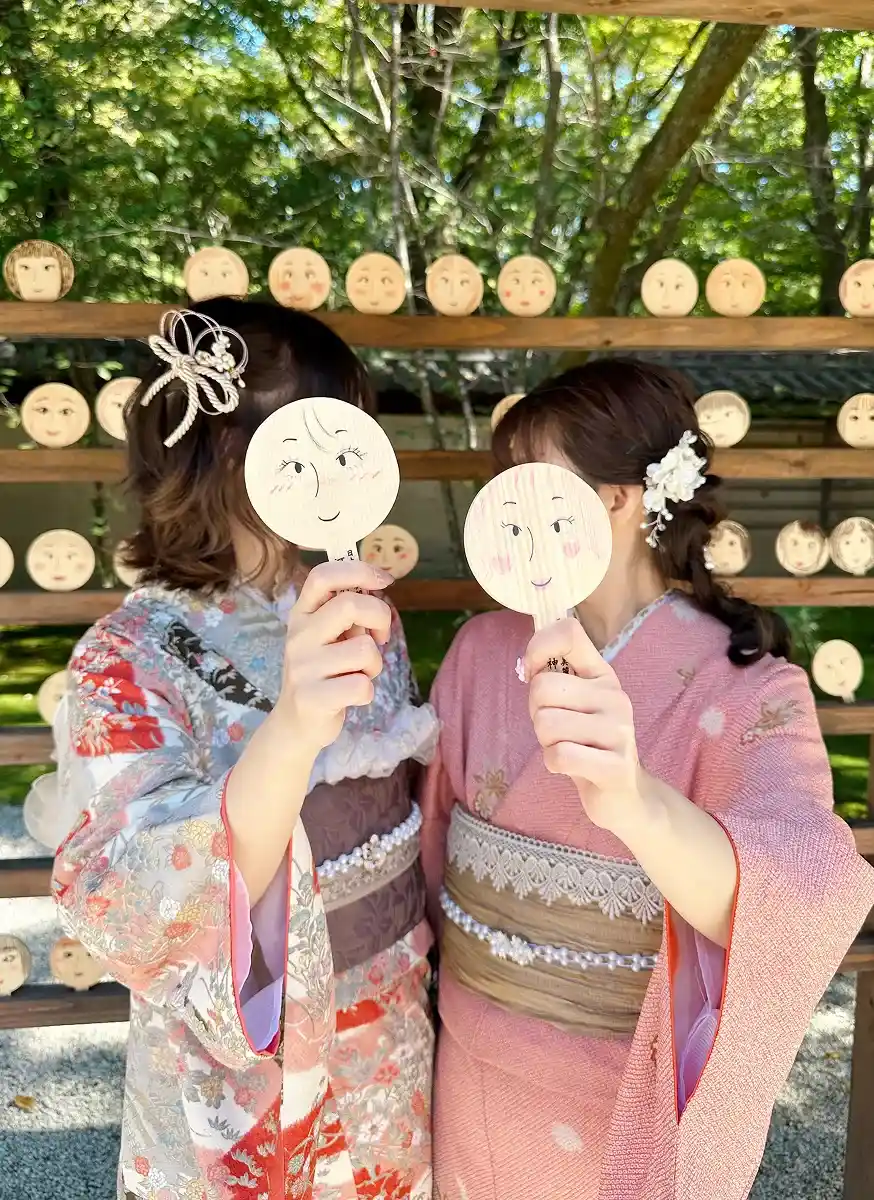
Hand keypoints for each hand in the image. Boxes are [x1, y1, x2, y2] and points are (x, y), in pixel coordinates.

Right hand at [275, 560, 393, 757]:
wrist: (296, 723)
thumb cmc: (322, 672)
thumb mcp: (326, 635)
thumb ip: (346, 611)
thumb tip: (378, 580)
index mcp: (301, 614)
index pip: (323, 576)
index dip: (358, 570)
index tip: (383, 580)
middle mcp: (298, 636)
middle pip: (350, 604)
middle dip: (380, 617)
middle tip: (379, 637)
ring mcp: (303, 667)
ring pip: (364, 650)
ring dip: (374, 664)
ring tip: (359, 673)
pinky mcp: (312, 698)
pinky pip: (362, 685)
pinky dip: (367, 692)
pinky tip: (351, 695)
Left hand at [524, 618, 650, 836]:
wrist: (623, 795)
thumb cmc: (586, 743)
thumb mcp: (573, 704)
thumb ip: (553, 678)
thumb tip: (527, 664)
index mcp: (602, 674)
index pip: (569, 632)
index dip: (538, 647)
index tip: (532, 672)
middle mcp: (615, 696)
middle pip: (543, 687)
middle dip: (536, 712)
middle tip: (554, 728)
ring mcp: (619, 731)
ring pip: (546, 723)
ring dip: (545, 741)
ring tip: (566, 747)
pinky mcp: (615, 766)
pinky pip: (559, 756)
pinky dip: (553, 764)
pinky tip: (570, 766)